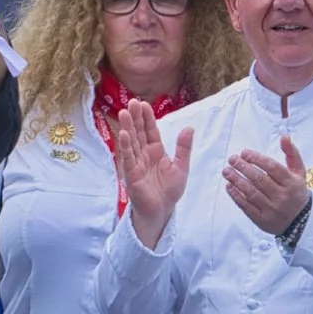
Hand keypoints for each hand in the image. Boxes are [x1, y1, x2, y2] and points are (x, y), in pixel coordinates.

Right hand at [114, 99, 192, 248]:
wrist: (162, 211)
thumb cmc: (169, 190)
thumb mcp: (181, 167)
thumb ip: (184, 148)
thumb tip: (189, 128)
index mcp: (156, 151)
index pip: (150, 131)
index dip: (147, 118)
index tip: (143, 104)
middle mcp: (144, 155)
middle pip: (139, 133)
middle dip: (135, 118)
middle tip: (131, 102)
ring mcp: (136, 163)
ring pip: (131, 142)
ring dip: (127, 127)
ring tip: (124, 112)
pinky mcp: (131, 174)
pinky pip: (128, 158)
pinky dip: (125, 146)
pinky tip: (123, 134)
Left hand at [224, 137, 309, 236]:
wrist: (301, 221)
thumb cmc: (296, 192)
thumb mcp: (299, 173)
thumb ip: (292, 153)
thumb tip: (285, 136)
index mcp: (292, 183)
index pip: (272, 167)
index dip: (257, 158)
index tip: (244, 153)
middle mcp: (282, 196)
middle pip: (259, 179)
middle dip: (243, 167)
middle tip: (232, 159)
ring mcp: (272, 209)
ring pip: (251, 192)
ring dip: (236, 180)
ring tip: (226, 171)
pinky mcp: (263, 220)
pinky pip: (247, 206)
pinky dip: (236, 196)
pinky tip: (229, 186)